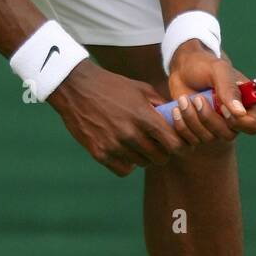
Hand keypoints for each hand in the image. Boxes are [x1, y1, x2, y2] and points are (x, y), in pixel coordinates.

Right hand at [46, 58, 187, 176]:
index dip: (179, 145)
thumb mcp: (141, 88)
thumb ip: (160, 104)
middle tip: (157, 145)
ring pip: (142, 163)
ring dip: (144, 156)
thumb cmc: (112, 86)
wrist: (77, 88)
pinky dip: (127, 163)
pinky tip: (124, 151)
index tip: (176, 143)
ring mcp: (114, 145)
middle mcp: (130, 133)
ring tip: (138, 144)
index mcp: (144, 116)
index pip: (173, 143)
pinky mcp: (99, 153)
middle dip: (162, 152)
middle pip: (160, 158)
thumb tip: (176, 118)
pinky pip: (123, 169)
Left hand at [167, 44, 255, 146]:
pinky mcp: (198, 131)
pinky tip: (176, 110)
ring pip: (208, 138)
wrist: (182, 68)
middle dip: (209, 118)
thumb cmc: (204, 65)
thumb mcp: (218, 70)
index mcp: (246, 104)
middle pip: (228, 135)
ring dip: (192, 119)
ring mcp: (215, 128)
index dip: (238, 121)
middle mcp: (233, 120)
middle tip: (197, 98)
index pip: (252, 126)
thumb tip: (240, 113)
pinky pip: (192, 141)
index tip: (222, 107)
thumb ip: (229, 89)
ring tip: (183, 100)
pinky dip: (181, 126)